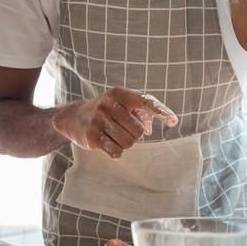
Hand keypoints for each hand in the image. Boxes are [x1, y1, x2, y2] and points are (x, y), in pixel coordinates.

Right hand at [51, 87, 177, 158]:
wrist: (72, 117)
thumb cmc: (106, 111)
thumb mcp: (122, 105)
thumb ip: (141, 113)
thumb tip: (149, 129)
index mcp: (119, 93)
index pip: (145, 101)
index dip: (161, 111)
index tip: (174, 121)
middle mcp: (108, 104)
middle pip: (138, 130)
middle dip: (134, 134)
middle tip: (122, 129)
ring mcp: (98, 120)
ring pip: (129, 143)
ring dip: (125, 143)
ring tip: (113, 135)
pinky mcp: (91, 136)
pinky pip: (117, 152)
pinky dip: (116, 151)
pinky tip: (107, 144)